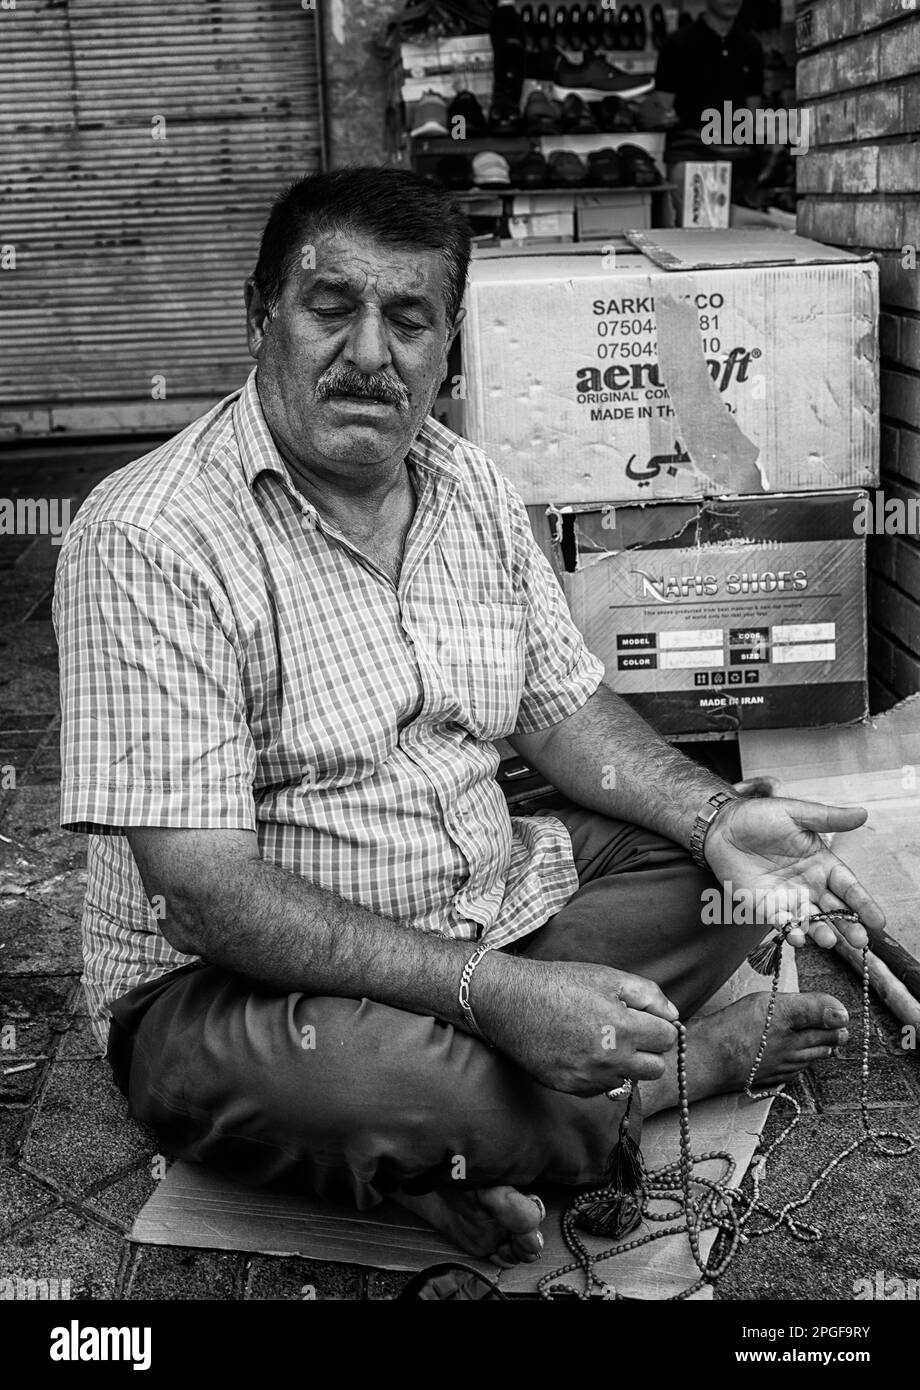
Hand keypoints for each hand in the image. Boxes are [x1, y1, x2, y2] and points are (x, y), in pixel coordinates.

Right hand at [476, 956, 678, 1097]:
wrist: (511, 1002)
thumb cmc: (560, 983)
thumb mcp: (607, 976)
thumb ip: (648, 994)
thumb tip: (672, 1015)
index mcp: (624, 1028)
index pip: (667, 1039)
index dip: (657, 1025)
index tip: (643, 1018)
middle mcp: (611, 1060)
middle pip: (655, 1068)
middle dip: (646, 1050)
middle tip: (626, 1031)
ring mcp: (590, 1078)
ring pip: (628, 1080)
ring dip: (622, 1063)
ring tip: (600, 1039)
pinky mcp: (572, 1088)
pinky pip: (601, 1088)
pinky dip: (598, 1073)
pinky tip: (581, 1051)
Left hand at [703, 796, 881, 950]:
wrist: (722, 827)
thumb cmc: (760, 816)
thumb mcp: (795, 813)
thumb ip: (827, 818)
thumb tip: (863, 813)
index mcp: (822, 863)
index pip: (848, 886)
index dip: (863, 903)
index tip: (878, 921)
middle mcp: (810, 885)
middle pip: (835, 910)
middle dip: (849, 926)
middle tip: (860, 941)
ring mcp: (789, 898)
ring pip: (812, 921)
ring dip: (821, 932)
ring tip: (827, 940)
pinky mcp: (766, 907)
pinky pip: (782, 923)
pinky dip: (790, 931)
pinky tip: (796, 936)